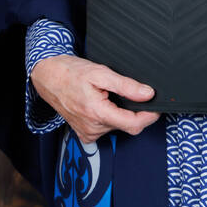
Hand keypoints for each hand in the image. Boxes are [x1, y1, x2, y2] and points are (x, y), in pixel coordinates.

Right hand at [30, 54, 159, 143]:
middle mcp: (92, 129)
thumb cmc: (72, 72)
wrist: (49, 77)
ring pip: (117, 126)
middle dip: (133, 110)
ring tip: (108, 95)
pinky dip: (110, 117)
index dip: (149, 116)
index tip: (157, 107)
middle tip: (127, 91)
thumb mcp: (101, 73)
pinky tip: (101, 104)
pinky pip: (106, 128)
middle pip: (127, 125)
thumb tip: (147, 94)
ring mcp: (88, 133)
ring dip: (120, 112)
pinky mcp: (85, 134)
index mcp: (97, 114)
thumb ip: (126, 86)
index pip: (134, 124)